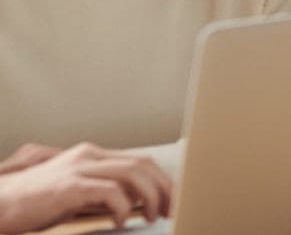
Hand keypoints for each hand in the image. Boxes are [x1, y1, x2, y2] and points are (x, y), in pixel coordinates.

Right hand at [0, 142, 171, 232]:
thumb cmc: (34, 203)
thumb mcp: (76, 193)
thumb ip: (104, 192)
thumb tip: (136, 202)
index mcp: (91, 155)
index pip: (140, 161)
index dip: (162, 180)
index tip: (172, 200)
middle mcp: (88, 155)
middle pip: (143, 165)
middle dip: (164, 188)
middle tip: (170, 210)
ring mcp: (78, 167)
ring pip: (134, 174)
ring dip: (150, 197)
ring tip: (151, 216)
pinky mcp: (68, 185)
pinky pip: (110, 192)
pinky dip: (123, 208)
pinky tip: (120, 221)